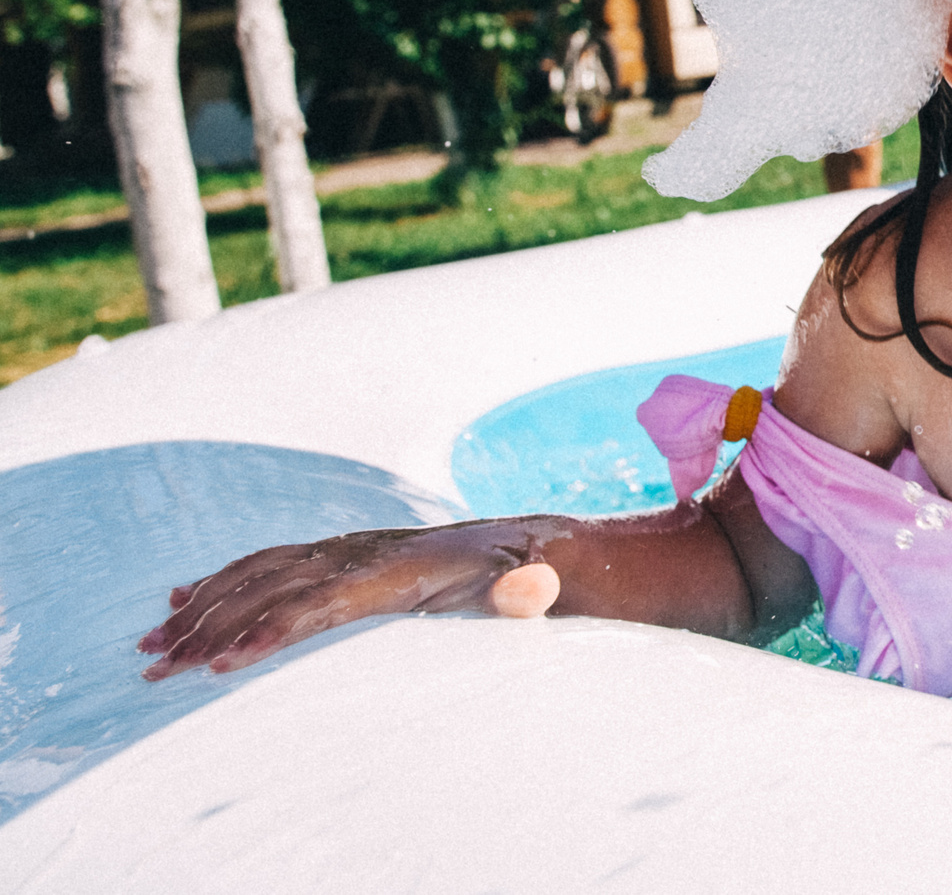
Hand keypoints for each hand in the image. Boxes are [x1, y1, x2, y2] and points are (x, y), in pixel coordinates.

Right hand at [136, 521, 557, 680]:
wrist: (514, 545)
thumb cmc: (517, 580)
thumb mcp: (527, 588)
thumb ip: (525, 594)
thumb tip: (533, 590)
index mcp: (395, 569)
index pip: (322, 602)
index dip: (273, 631)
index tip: (225, 665)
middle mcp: (356, 554)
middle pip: (272, 590)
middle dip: (213, 631)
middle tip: (159, 670)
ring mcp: (339, 551)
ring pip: (257, 576)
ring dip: (202, 611)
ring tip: (152, 648)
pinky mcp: (332, 556)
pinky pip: (266, 564)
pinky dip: (219, 582)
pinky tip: (180, 602)